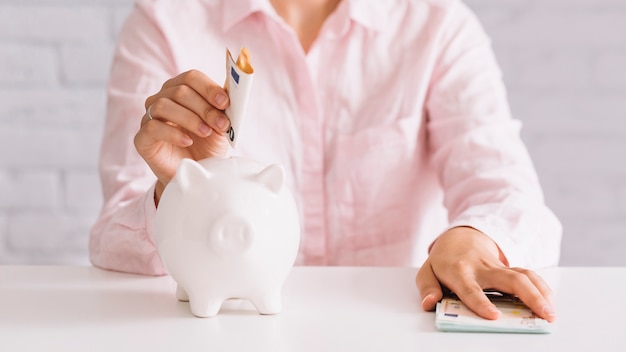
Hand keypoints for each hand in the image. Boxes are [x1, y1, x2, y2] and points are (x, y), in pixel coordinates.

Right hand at [134, 70, 230, 202]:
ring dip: (190, 119)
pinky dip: (173, 133)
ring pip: (164, 106)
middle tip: (221, 124)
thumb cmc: (206, 146)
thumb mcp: (220, 127)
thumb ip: (224, 111)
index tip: (225, 102)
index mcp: (181, 90)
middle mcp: (162, 99)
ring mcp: (149, 117)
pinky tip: (187, 142)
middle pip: (179, 91)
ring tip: (205, 133)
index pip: (191, 78)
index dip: (209, 88)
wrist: (195, 174)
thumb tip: (233, 95)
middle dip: (204, 108)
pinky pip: (152, 127)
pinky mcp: (142, 138)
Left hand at [415, 226, 556, 321]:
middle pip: (509, 279)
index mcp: (459, 271)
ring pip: (524, 275)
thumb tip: (429, 303)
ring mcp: (499, 266)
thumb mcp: (427, 271)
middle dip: (529, 297)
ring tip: (551, 313)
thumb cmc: (444, 260)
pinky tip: (549, 302)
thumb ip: (427, 288)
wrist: (460, 237)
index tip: (493, 316)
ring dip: (541, 293)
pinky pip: (529, 275)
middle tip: (543, 316)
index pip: (470, 288)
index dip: (481, 302)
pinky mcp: (510, 268)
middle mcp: (482, 267)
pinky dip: (542, 288)